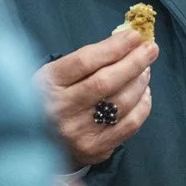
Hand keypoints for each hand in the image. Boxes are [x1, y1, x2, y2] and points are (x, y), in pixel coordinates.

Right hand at [37, 28, 156, 168]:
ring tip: (145, 70)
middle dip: (134, 62)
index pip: (85, 61)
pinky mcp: (94, 149)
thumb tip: (126, 42)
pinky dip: (142, 105)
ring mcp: (78, 132)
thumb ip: (85, 61)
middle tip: (150, 49)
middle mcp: (60, 109)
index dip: (113, 47)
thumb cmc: (49, 100)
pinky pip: (128, 125)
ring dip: (140, 82)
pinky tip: (144, 94)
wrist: (35, 145)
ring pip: (121, 102)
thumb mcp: (54, 76)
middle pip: (106, 81)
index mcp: (47, 84)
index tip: (134, 36)